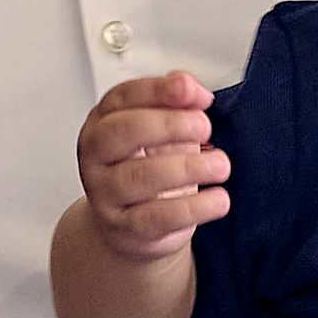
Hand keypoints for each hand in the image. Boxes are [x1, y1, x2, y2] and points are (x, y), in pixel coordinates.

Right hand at [74, 71, 228, 263]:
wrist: (131, 226)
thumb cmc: (148, 169)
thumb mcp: (162, 131)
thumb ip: (176, 104)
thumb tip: (193, 90)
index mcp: (104, 121)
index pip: (123, 96)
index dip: (158, 90)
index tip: (190, 90)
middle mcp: (98, 155)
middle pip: (122, 131)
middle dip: (168, 124)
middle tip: (204, 127)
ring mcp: (106, 193)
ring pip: (139, 176)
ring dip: (187, 167)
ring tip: (220, 165)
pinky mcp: (124, 227)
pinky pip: (156, 217)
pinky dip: (193, 207)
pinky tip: (217, 199)